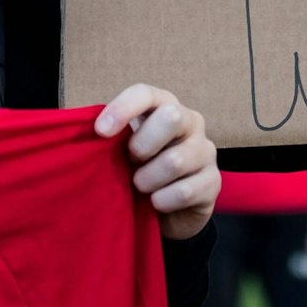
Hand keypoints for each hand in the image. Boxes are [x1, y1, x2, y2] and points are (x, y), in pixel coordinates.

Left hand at [94, 83, 217, 240]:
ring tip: (141, 187)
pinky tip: (156, 203)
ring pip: (175, 160)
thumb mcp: (124, 150)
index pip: (146, 94)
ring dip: (148, 179)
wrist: (168, 211)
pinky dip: (162, 201)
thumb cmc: (140, 170)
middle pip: (171, 117)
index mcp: (164, 107)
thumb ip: (113, 138)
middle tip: (131, 162)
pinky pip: (185, 191)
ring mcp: (206, 151)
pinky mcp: (213, 182)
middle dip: (142, 144)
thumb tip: (92, 135)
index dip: (123, 108)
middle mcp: (190, 122)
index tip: (101, 132)